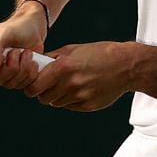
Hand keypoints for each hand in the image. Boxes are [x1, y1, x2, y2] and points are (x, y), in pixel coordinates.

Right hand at [0, 1, 49, 88]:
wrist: (33, 30)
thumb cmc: (17, 28)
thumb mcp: (5, 33)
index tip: (2, 57)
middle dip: (11, 67)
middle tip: (17, 51)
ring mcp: (2, 75)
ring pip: (10, 84)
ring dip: (23, 68)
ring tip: (27, 52)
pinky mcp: (16, 79)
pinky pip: (23, 86)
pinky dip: (31, 73)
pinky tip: (32, 61)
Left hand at [21, 41, 137, 111]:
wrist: (126, 66)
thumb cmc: (101, 54)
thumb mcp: (73, 49)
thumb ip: (53, 58)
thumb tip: (37, 65)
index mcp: (64, 67)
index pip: (35, 86)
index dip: (31, 86)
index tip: (33, 84)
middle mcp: (70, 83)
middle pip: (43, 98)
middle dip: (43, 92)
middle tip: (49, 86)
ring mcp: (80, 96)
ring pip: (56, 103)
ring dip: (58, 97)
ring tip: (68, 85)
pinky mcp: (88, 106)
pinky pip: (70, 106)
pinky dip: (71, 100)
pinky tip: (81, 89)